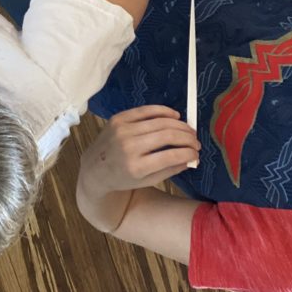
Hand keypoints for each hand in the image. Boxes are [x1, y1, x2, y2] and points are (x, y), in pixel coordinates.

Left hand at [79, 105, 199, 197]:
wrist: (94, 167)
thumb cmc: (122, 177)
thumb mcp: (146, 181)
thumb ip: (170, 169)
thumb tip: (192, 158)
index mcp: (136, 167)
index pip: (171, 155)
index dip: (189, 153)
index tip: (197, 154)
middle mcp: (129, 146)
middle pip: (168, 135)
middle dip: (187, 138)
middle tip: (196, 142)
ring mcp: (123, 130)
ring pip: (160, 121)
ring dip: (180, 125)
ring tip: (189, 131)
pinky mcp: (118, 118)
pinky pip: (146, 110)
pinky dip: (163, 111)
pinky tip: (175, 115)